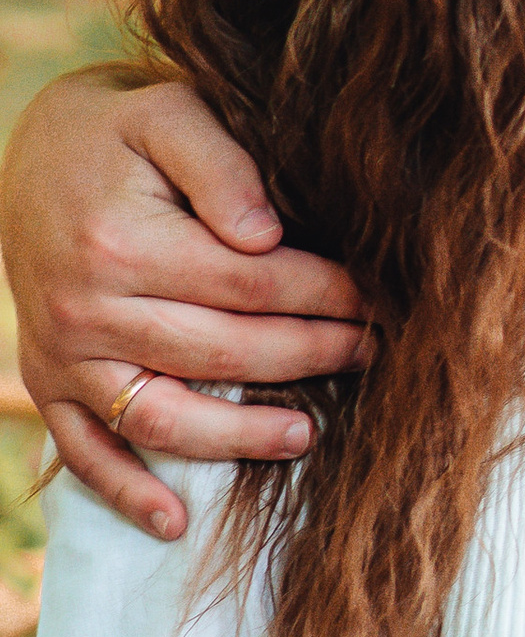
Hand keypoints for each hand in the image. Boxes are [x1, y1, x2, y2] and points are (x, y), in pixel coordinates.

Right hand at [2, 71, 362, 543]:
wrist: (31, 152)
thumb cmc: (120, 131)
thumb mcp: (169, 114)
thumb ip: (223, 166)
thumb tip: (268, 234)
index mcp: (122, 241)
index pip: (248, 284)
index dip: (323, 293)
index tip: (379, 296)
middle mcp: (86, 307)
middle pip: (220, 351)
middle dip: (308, 354)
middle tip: (371, 352)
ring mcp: (64, 354)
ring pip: (161, 415)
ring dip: (238, 437)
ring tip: (308, 436)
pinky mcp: (47, 382)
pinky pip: (84, 451)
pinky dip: (125, 491)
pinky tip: (175, 523)